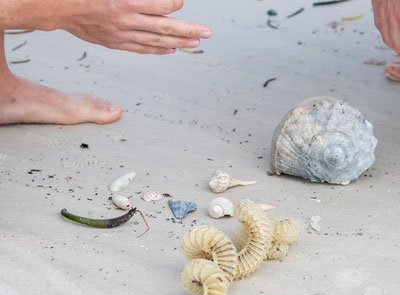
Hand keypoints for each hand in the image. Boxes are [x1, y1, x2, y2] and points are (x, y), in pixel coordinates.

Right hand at [60, 0, 211, 53]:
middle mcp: (127, 19)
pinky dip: (159, 51)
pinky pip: (142, 49)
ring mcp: (122, 34)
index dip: (176, 3)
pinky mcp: (116, 43)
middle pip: (166, 27)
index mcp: (126, 1)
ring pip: (157, 41)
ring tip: (196, 43)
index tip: (182, 2)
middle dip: (190, 30)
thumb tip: (162, 0)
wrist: (58, 6)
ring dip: (179, 43)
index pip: (162, 5)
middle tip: (208, 33)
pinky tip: (172, 50)